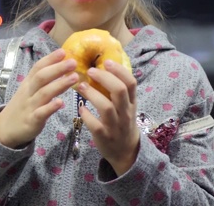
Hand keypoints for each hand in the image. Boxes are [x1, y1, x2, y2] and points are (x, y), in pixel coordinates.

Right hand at [0, 49, 77, 147]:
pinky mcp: (31, 121)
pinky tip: (60, 103)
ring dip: (59, 84)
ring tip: (74, 78)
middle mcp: (28, 92)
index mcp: (28, 83)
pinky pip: (40, 113)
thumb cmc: (23, 106)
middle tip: (73, 62)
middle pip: (41, 77)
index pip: (38, 67)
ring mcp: (29, 106)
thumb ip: (42, 79)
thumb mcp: (28, 90)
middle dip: (57, 69)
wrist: (5, 128)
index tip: (63, 51)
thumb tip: (60, 66)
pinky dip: (50, 107)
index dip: (50, 59)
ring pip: (43, 93)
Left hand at [76, 60, 139, 175]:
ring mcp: (115, 125)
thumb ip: (118, 90)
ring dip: (92, 94)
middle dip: (104, 78)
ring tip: (81, 86)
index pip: (131, 83)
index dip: (119, 70)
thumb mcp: (126, 106)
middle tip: (90, 71)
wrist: (125, 151)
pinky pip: (95, 124)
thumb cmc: (122, 122)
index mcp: (132, 103)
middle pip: (119, 91)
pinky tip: (81, 108)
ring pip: (106, 107)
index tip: (106, 61)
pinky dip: (86, 115)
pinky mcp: (104, 137)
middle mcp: (125, 113)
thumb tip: (103, 67)